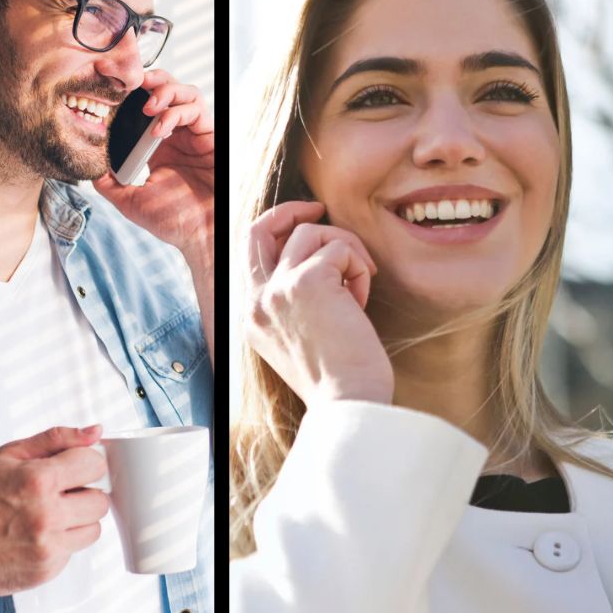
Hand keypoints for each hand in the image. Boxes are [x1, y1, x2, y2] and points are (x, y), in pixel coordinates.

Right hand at [0, 425, 109, 595]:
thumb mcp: (10, 454)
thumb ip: (57, 438)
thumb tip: (95, 432)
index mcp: (39, 481)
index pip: (96, 465)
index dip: (84, 465)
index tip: (71, 470)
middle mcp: (47, 516)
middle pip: (100, 501)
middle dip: (83, 494)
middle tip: (58, 495)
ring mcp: (47, 548)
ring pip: (93, 529)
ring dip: (76, 522)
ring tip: (47, 516)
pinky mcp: (45, 571)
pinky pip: (73, 553)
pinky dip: (60, 544)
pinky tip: (35, 537)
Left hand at [93, 70, 213, 254]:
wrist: (201, 233)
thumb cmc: (173, 221)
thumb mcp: (130, 201)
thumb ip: (109, 183)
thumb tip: (88, 168)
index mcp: (158, 146)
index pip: (144, 108)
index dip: (130, 94)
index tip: (108, 87)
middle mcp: (178, 135)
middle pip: (167, 89)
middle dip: (149, 79)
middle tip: (128, 81)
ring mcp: (195, 134)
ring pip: (184, 92)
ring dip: (163, 91)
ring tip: (146, 106)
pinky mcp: (211, 136)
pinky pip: (196, 109)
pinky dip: (175, 112)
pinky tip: (160, 128)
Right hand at [243, 200, 394, 408]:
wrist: (348, 404)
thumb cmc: (339, 379)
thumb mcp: (302, 339)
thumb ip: (296, 302)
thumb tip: (320, 261)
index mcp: (252, 316)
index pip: (251, 253)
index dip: (277, 230)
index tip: (307, 223)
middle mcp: (256, 300)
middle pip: (260, 228)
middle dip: (291, 210)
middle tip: (320, 208)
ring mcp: (278, 289)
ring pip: (312, 233)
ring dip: (346, 250)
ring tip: (359, 287)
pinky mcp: (308, 281)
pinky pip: (340, 248)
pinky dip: (359, 268)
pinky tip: (362, 301)